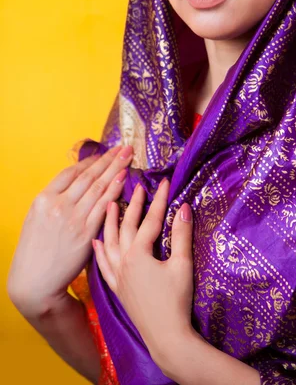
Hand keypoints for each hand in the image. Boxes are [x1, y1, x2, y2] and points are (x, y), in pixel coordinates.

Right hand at [7, 144, 133, 317]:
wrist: (34, 281)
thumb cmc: (36, 250)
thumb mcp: (37, 218)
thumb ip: (55, 200)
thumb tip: (77, 183)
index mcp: (43, 198)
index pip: (71, 173)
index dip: (90, 161)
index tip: (104, 154)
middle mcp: (58, 205)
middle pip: (88, 176)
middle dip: (108, 159)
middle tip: (123, 147)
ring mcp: (73, 218)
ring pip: (98, 187)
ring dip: (115, 169)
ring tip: (128, 156)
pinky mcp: (86, 232)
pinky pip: (104, 206)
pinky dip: (115, 190)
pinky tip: (124, 178)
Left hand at [92, 177, 194, 366]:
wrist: (166, 337)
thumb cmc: (176, 300)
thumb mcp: (182, 265)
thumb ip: (181, 235)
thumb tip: (184, 207)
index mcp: (139, 254)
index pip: (150, 220)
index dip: (158, 200)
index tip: (162, 181)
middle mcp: (123, 261)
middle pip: (127, 227)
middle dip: (133, 204)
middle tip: (137, 185)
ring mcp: (118, 275)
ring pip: (110, 242)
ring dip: (110, 223)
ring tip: (110, 205)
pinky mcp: (118, 288)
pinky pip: (103, 265)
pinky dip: (100, 251)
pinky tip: (97, 243)